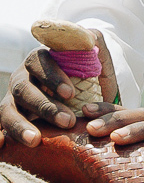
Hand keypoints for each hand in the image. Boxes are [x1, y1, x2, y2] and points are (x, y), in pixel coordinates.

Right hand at [1, 30, 120, 147]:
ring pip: (8, 109)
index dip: (52, 77)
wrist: (90, 95)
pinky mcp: (12, 118)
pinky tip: (2, 145)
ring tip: (35, 140)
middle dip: (44, 106)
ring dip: (20, 125)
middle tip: (67, 121)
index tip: (71, 94)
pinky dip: (1, 135)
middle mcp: (23, 78)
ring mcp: (14, 99)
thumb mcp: (96, 57)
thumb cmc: (91, 74)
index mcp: (41, 60)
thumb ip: (91, 42)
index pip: (40, 62)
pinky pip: (0, 126)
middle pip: (24, 88)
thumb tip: (87, 37)